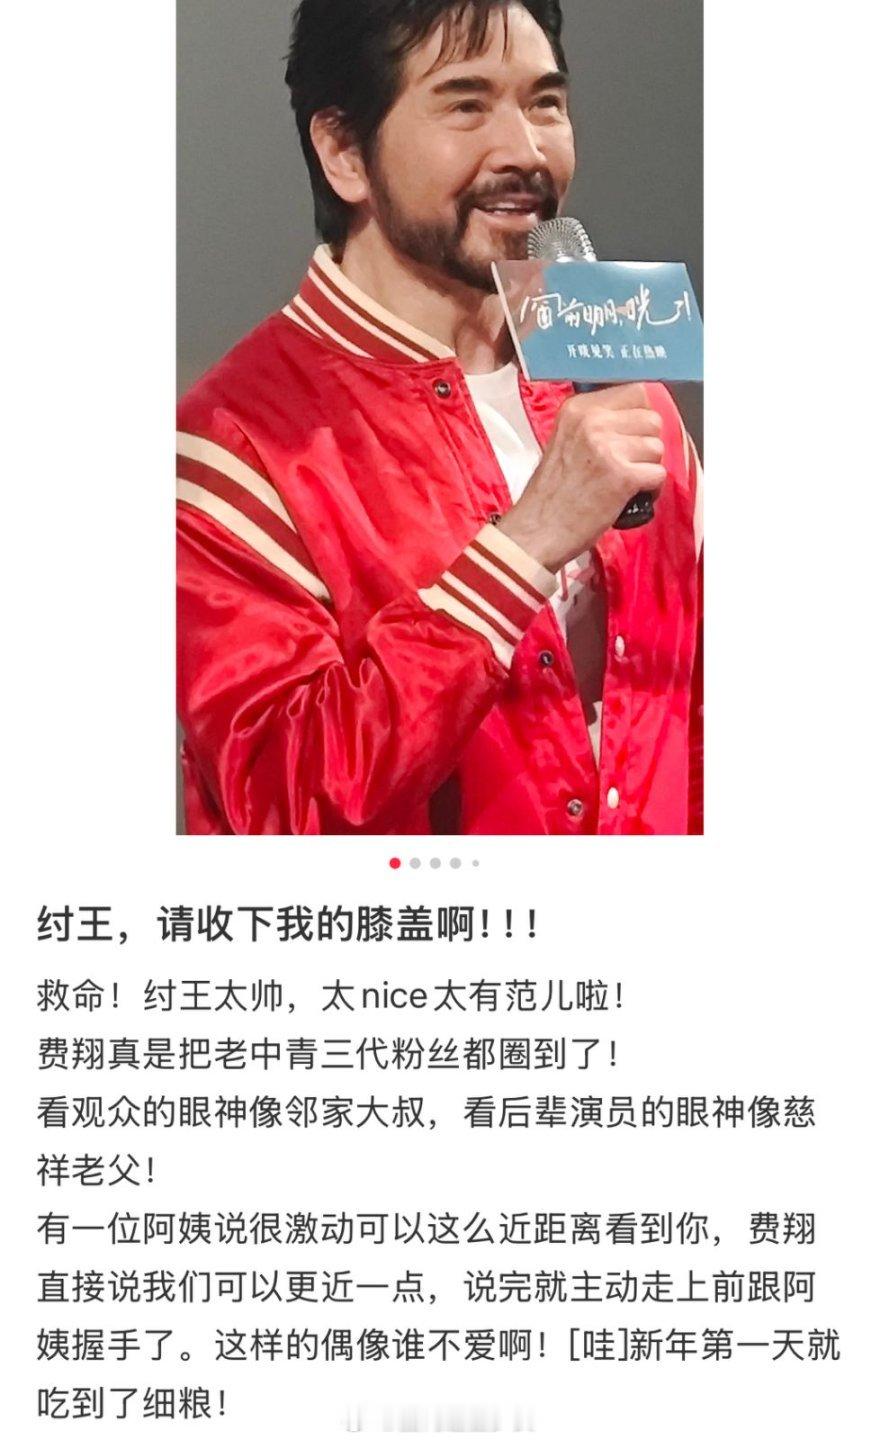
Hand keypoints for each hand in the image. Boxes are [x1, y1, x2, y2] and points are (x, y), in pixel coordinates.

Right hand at [497, 383, 665, 570]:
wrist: (536, 531)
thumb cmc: (551, 493)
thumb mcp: (565, 441)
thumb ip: (595, 425)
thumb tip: (634, 419)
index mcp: (578, 408)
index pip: (635, 391)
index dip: (639, 416)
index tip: (631, 435)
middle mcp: (593, 421)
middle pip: (651, 419)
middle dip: (646, 443)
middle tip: (628, 463)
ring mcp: (608, 447)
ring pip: (657, 448)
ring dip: (648, 468)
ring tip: (626, 483)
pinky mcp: (623, 476)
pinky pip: (658, 474)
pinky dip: (651, 490)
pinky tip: (630, 497)